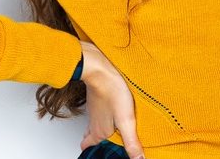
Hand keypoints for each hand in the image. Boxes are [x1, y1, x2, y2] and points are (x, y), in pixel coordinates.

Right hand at [79, 41, 145, 158]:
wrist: (101, 69)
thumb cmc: (112, 92)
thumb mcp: (126, 120)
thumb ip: (131, 142)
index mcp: (99, 131)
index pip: (87, 146)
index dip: (91, 149)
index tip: (100, 152)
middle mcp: (93, 121)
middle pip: (90, 136)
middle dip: (96, 140)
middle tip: (105, 142)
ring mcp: (94, 108)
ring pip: (93, 122)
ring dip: (100, 126)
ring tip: (111, 128)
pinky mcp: (97, 96)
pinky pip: (98, 109)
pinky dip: (103, 112)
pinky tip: (112, 107)